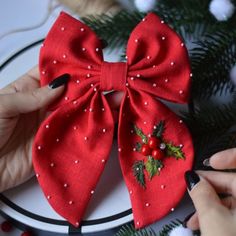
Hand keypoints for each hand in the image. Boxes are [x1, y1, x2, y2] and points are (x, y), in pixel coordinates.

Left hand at [0, 66, 123, 191]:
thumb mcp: (4, 105)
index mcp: (29, 89)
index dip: (72, 65)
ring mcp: (54, 123)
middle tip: (113, 79)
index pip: (54, 72)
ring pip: (80, 110)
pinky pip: (79, 131)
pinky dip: (95, 126)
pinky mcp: (60, 141)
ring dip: (98, 104)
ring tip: (119, 96)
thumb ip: (33, 95)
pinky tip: (109, 119)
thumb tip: (62, 83)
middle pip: (73, 91)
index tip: (92, 60)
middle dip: (92, 84)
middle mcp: (45, 104)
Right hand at [184, 149, 235, 235]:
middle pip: (234, 184)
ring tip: (192, 219)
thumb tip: (191, 177)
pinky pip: (234, 214)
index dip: (229, 157)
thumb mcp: (214, 220)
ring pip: (232, 202)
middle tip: (190, 191)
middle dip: (209, 189)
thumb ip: (201, 194)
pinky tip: (202, 226)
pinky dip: (218, 217)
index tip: (208, 161)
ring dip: (210, 206)